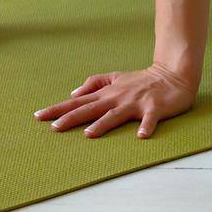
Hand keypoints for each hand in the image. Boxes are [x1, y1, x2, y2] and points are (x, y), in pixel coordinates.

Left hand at [33, 64, 196, 139]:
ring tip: (89, 133)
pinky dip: (146, 127)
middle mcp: (118, 97)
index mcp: (107, 93)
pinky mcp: (154, 108)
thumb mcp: (116, 77)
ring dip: (103, 124)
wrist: (173, 74)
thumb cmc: (142, 80)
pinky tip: (142, 136)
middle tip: (53, 127)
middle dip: (71, 117)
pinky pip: (150, 119)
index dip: (59, 108)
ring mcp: (136, 102)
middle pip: (90, 108)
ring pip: (116, 115)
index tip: (39, 116)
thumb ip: (94, 83)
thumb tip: (73, 92)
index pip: (78, 101)